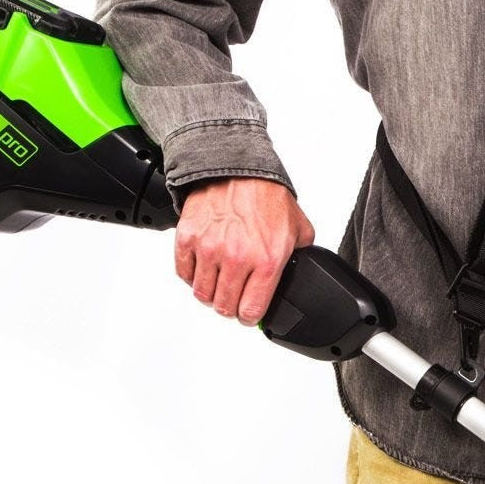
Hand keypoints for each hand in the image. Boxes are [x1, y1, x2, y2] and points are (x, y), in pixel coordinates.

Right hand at [174, 176, 315, 325]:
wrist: (238, 166)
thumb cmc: (266, 194)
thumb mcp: (298, 228)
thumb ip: (299, 256)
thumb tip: (298, 275)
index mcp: (267, 260)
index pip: (251, 311)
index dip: (250, 316)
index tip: (249, 313)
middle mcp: (237, 258)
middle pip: (224, 307)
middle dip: (230, 307)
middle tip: (234, 297)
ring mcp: (209, 250)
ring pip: (202, 294)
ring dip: (210, 293)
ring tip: (219, 281)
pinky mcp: (188, 239)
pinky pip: (184, 274)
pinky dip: (192, 275)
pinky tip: (205, 267)